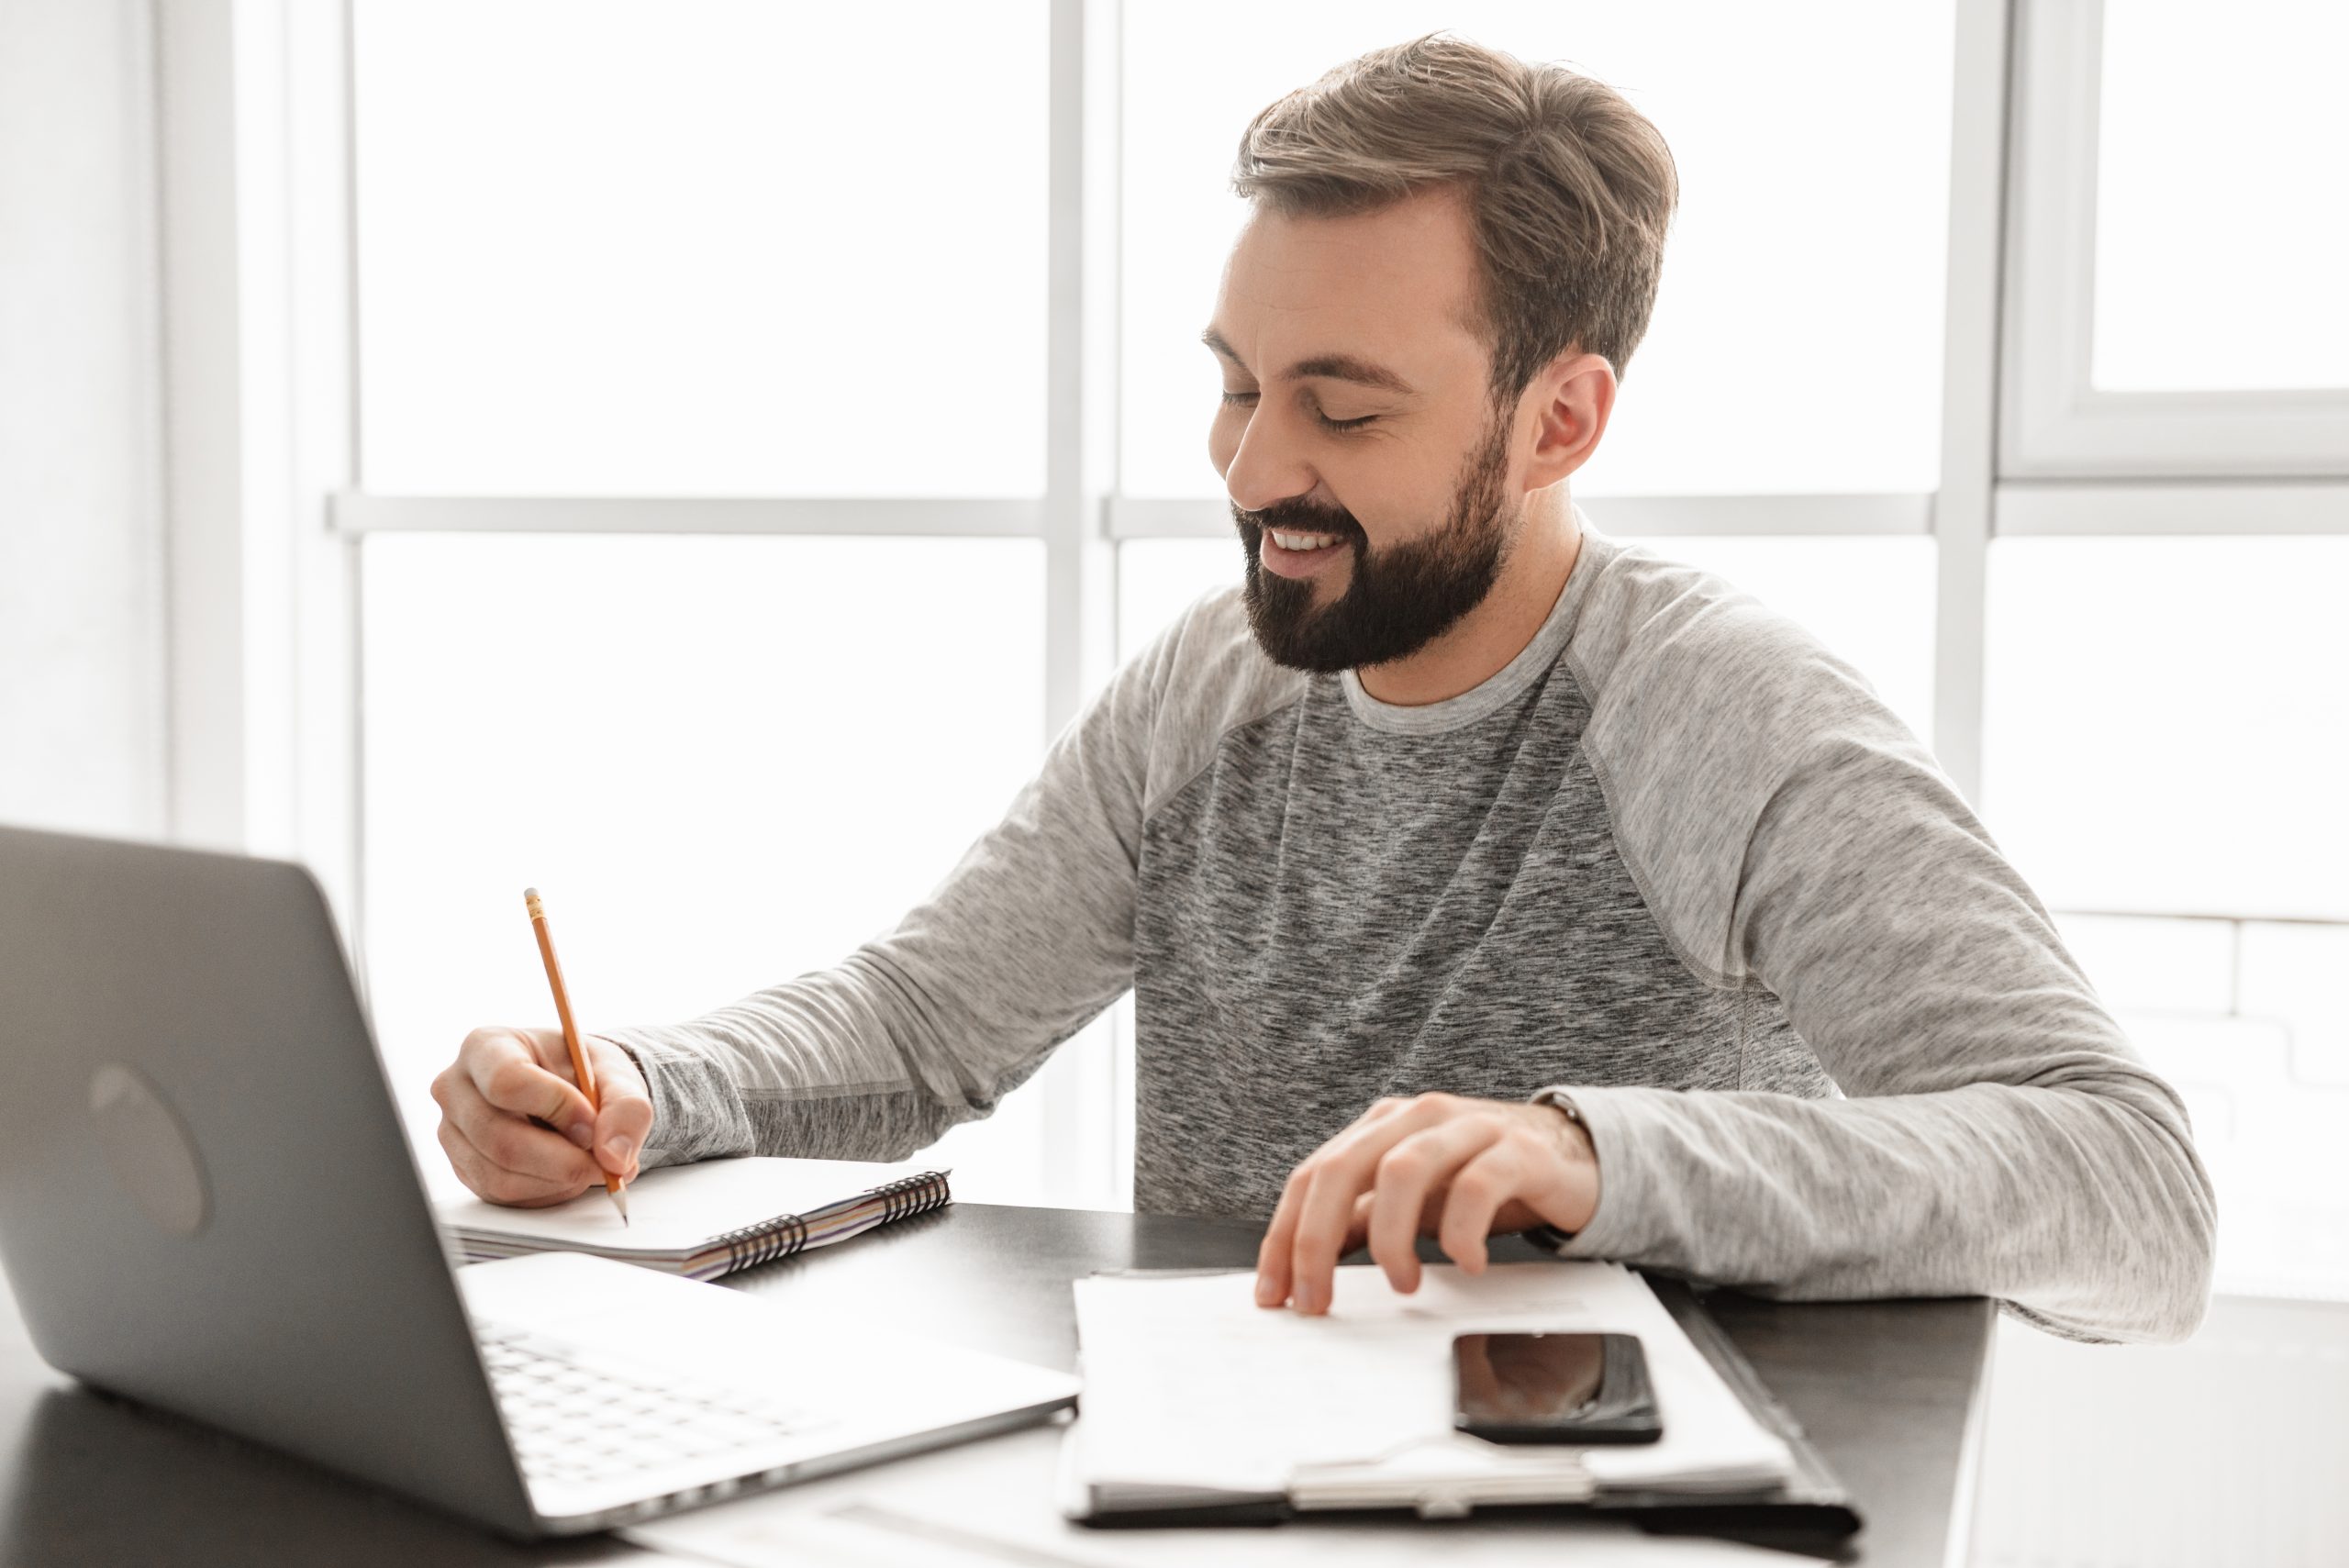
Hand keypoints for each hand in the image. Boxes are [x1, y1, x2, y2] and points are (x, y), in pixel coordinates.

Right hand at [431, 1026, 652, 1205]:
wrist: (570, 1093)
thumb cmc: (583, 1073)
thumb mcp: (615, 1074)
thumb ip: (626, 1107)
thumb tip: (614, 1157)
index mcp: (486, 1046)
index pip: (507, 1081)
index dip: (556, 1107)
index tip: (593, 1123)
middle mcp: (456, 1089)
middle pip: (500, 1138)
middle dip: (563, 1158)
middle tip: (605, 1161)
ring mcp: (453, 1133)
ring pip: (502, 1175)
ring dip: (558, 1179)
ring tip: (590, 1162)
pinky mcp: (465, 1168)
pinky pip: (503, 1195)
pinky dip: (547, 1191)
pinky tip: (567, 1171)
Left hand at [1254, 1092, 1599, 1314]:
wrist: (1572, 1156)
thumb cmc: (1480, 1178)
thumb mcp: (1411, 1202)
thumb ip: (1359, 1222)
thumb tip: (1299, 1270)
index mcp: (1380, 1126)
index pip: (1311, 1176)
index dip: (1285, 1237)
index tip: (1275, 1294)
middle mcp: (1417, 1117)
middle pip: (1342, 1168)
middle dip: (1316, 1241)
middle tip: (1317, 1300)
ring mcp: (1468, 1128)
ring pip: (1403, 1171)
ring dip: (1390, 1239)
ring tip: (1402, 1284)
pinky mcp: (1518, 1150)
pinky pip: (1478, 1186)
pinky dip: (1462, 1232)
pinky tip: (1466, 1263)